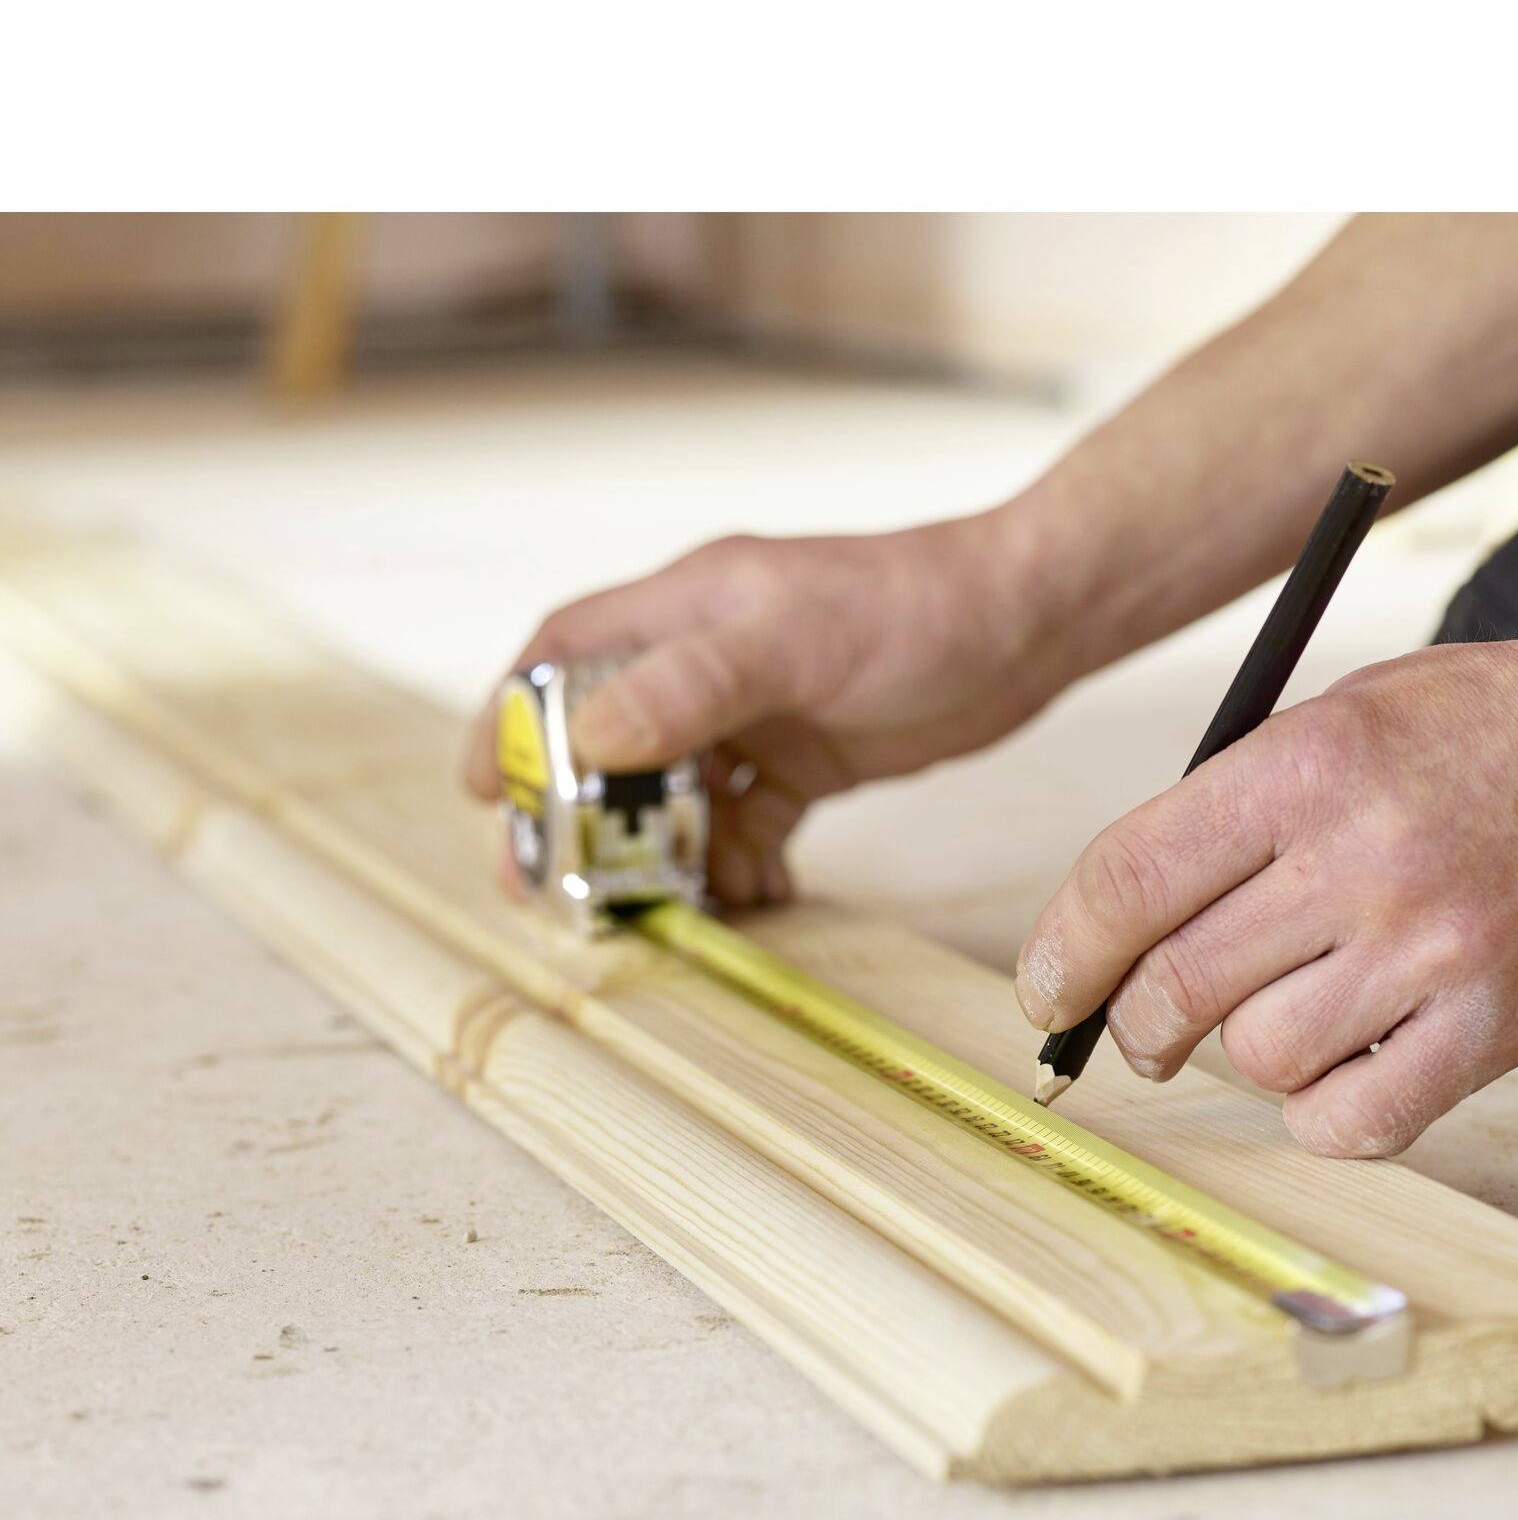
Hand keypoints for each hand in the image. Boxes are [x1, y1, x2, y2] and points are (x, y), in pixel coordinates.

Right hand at [465, 512, 1055, 906]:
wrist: (1029, 625)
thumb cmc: (914, 606)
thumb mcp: (795, 640)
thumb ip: (693, 685)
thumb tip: (587, 735)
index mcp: (685, 610)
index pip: (565, 657)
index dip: (514, 720)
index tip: (487, 792)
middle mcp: (710, 663)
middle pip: (610, 742)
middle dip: (584, 816)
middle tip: (555, 888)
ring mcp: (758, 715)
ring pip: (679, 795)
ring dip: (667, 854)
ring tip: (666, 913)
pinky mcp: (807, 761)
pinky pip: (749, 823)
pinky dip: (743, 864)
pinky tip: (759, 895)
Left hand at [1014, 630, 1517, 1155]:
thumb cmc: (1464, 734)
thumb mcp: (1321, 721)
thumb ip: (1219, 819)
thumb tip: (1105, 941)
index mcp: (1303, 767)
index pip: (1127, 883)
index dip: (1063, 955)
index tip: (1047, 995)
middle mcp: (1364, 860)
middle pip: (1177, 987)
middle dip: (1135, 1024)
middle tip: (1144, 1029)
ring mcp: (1433, 951)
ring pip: (1260, 1058)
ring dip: (1248, 1049)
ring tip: (1291, 1006)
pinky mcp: (1491, 1027)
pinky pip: (1354, 1122)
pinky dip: (1323, 1109)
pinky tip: (1340, 1063)